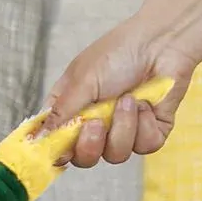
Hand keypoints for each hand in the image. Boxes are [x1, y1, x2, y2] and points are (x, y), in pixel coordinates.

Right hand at [41, 22, 195, 167]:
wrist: (163, 41)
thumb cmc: (119, 52)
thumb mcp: (82, 80)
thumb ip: (60, 112)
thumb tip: (38, 139)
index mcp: (73, 111)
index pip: (57, 143)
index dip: (56, 152)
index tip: (58, 152)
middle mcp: (96, 126)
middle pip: (84, 159)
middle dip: (90, 145)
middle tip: (97, 123)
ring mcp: (124, 131)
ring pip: (115, 155)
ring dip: (123, 127)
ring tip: (130, 99)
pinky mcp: (151, 133)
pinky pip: (144, 146)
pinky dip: (145, 125)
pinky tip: (147, 103)